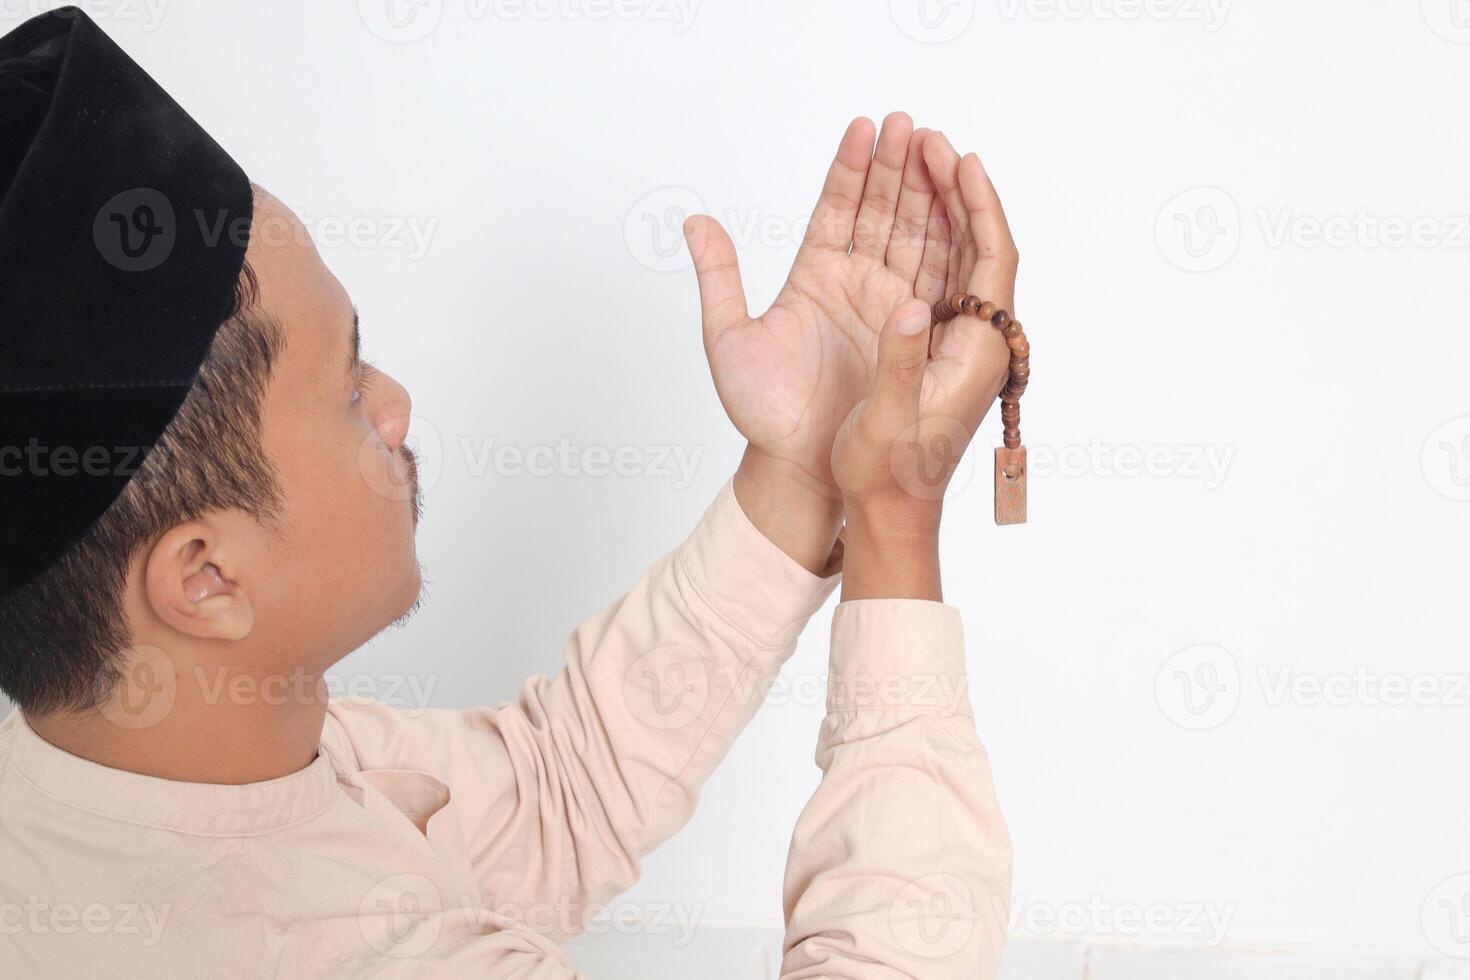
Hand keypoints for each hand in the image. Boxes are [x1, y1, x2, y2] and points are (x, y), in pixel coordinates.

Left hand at [686, 113, 953, 501]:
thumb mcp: (728, 339)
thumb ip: (719, 278)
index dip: (850, 168)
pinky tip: (956, 204)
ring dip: (925, 192)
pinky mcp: (913, 331)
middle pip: (881, 212)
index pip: (836, 208)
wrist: (799, 467)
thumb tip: (694, 221)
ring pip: (912, 236)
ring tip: (934, 146)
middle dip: (898, 166)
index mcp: (813, 277)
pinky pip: (934, 278)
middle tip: (910, 124)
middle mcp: (855, 285)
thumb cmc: (762, 414)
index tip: (864, 128)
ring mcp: (887, 306)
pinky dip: (947, 241)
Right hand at [831, 146, 1019, 598]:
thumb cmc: (886, 474)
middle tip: (930, 142)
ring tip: (917, 160)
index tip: (962, 161)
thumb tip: (910, 307)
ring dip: (939, 208)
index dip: (980, 206)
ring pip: (958, 257)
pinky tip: (907, 213)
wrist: (886, 512)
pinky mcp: (934, 348)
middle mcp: (977, 342)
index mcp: (978, 355)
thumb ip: (901, 362)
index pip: (994, 262)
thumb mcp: (888, 420)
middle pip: (979, 248)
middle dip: (957, 191)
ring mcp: (958, 343)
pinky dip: (925, 238)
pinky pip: (938, 277)